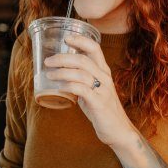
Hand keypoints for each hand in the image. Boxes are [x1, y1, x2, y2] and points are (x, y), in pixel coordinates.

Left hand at [44, 33, 138, 149]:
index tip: (66, 37)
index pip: (94, 48)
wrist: (118, 130)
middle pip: (82, 59)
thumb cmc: (103, 109)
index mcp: (104, 71)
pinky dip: (68, 86)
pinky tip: (59, 87)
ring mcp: (103, 89)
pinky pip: (81, 89)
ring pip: (80, 73)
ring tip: (49, 74)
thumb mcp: (94, 90)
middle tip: (48, 61)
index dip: (80, 40)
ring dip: (61, 72)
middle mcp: (105, 77)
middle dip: (62, 58)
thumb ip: (82, 81)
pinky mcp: (98, 102)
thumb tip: (61, 74)